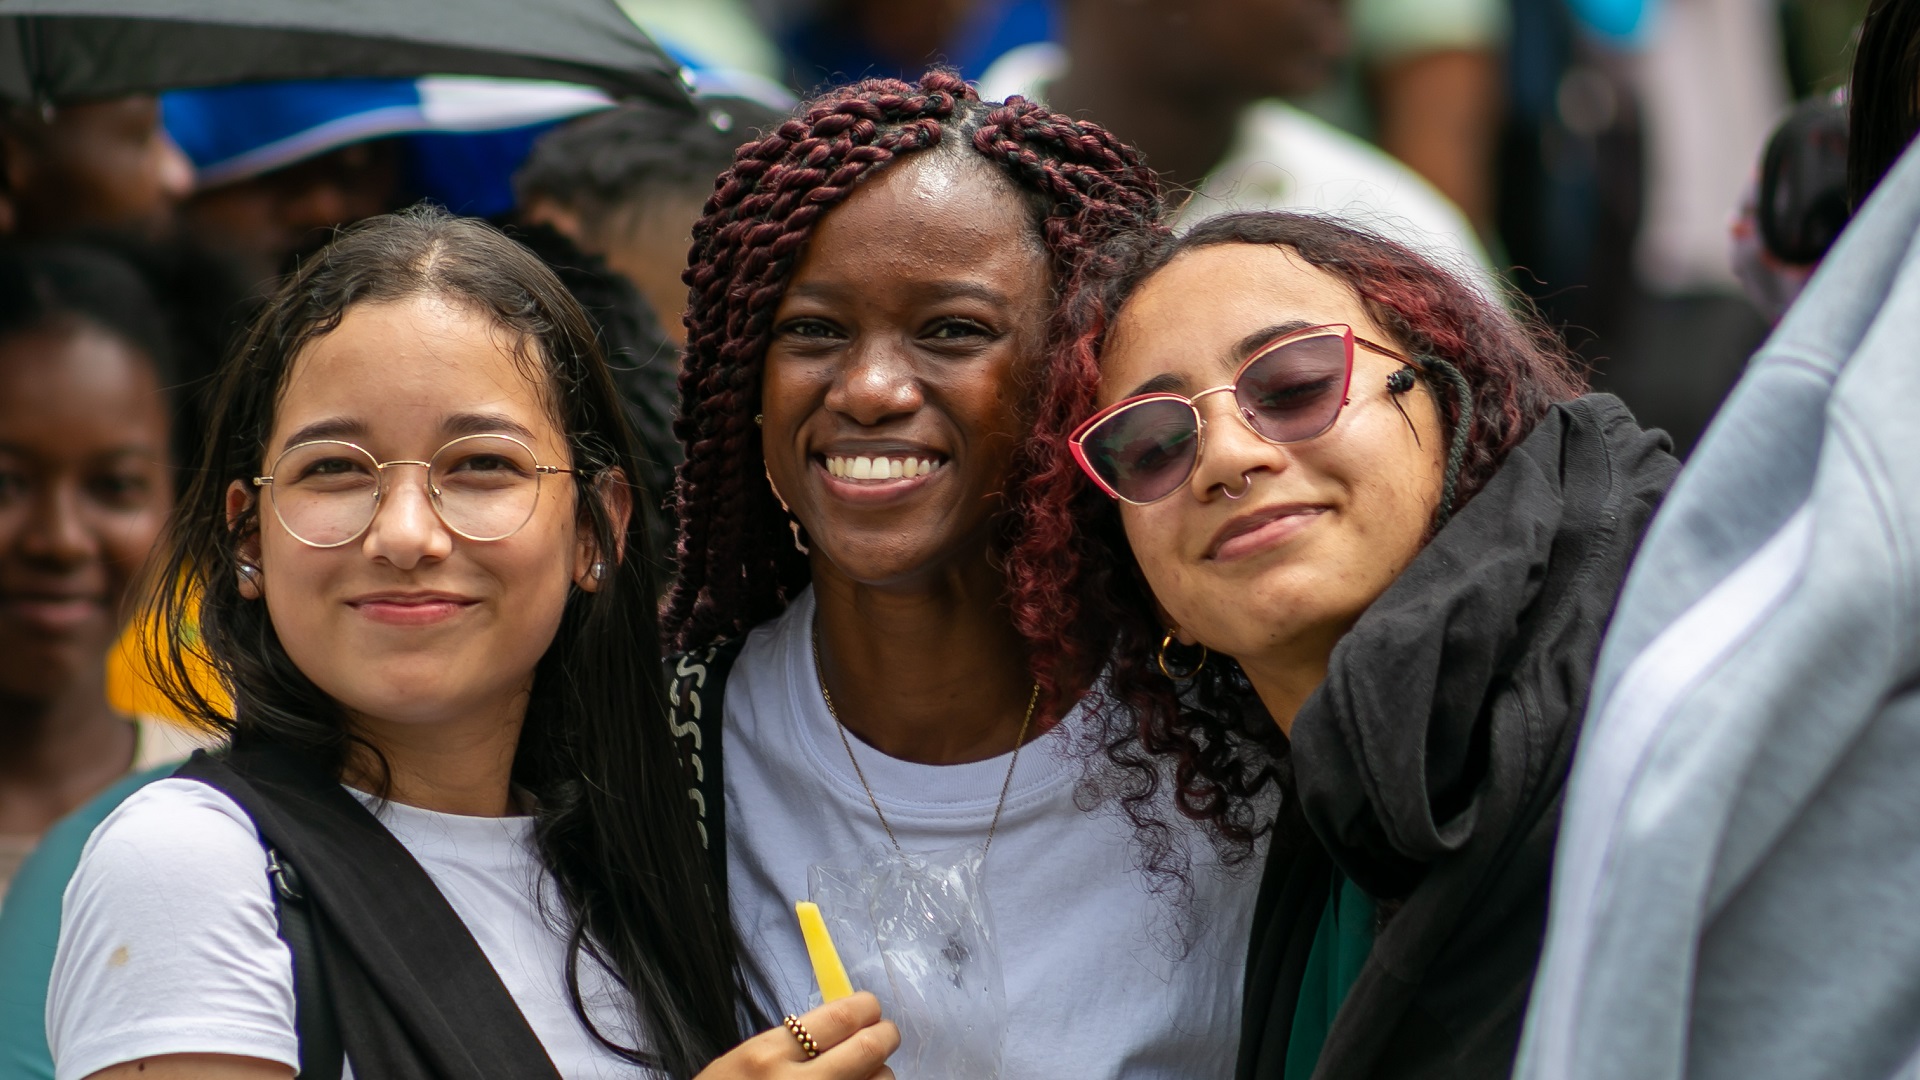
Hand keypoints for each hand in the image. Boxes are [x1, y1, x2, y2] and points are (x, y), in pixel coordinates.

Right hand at [695, 992, 898, 1078]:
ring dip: (880, 1073)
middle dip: (885, 1035)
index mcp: (767, 1056)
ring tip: (868, 1072)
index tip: (870, 1009)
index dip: (865, 1008)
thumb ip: (788, 1045)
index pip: (839, 1018)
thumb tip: (842, 1025)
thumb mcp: (744, 1062)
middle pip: (868, 1048)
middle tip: (885, 1034)